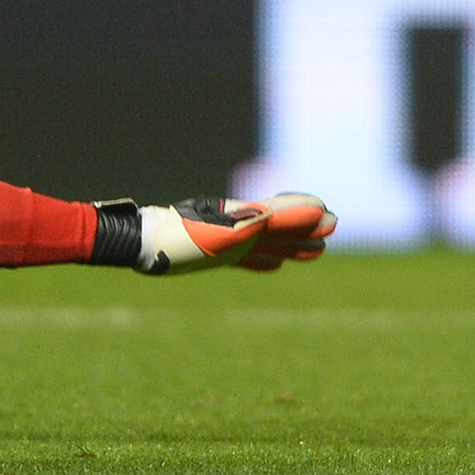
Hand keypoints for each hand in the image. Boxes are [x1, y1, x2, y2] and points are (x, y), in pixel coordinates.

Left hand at [134, 192, 335, 274]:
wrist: (142, 245)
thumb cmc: (183, 240)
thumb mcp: (229, 232)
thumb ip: (270, 220)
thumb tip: (313, 208)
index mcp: (245, 218)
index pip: (282, 215)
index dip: (305, 215)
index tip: (328, 215)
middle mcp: (238, 226)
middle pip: (280, 227)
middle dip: (305, 230)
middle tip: (331, 229)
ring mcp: (226, 240)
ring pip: (268, 243)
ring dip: (292, 245)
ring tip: (314, 252)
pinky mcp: (213, 254)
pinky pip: (248, 258)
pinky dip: (265, 260)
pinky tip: (273, 265)